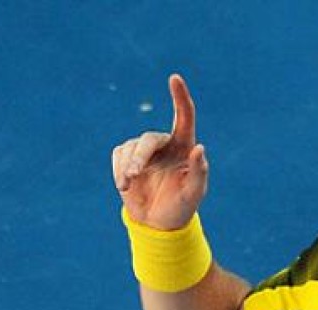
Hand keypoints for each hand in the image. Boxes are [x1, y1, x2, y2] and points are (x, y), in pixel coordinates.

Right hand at [111, 74, 208, 229]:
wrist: (157, 224)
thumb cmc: (181, 207)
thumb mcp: (193, 194)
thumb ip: (199, 172)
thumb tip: (199, 148)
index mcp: (185, 147)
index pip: (184, 116)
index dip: (180, 97)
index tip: (174, 78)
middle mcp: (165, 144)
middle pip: (149, 139)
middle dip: (139, 156)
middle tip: (133, 174)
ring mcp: (145, 151)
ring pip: (130, 147)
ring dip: (127, 166)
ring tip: (126, 185)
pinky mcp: (126, 158)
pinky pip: (118, 155)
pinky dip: (118, 170)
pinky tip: (124, 186)